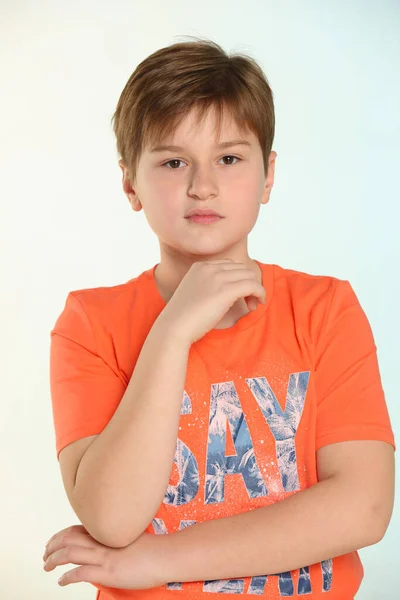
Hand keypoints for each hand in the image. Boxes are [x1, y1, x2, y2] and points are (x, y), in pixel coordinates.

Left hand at [42, 524, 166, 589]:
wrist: (166, 554)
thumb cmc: (154, 548)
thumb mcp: (131, 539)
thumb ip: (116, 541)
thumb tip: (107, 547)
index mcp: (108, 532)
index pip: (77, 529)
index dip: (61, 535)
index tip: (54, 541)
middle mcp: (103, 541)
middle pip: (68, 538)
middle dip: (52, 546)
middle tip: (45, 554)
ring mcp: (105, 556)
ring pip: (70, 553)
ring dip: (54, 559)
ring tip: (46, 566)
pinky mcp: (108, 571)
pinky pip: (80, 572)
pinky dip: (66, 577)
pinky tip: (61, 581)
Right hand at [157, 259, 265, 343]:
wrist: (174, 327)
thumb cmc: (184, 317)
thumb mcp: (195, 293)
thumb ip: (210, 286)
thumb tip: (232, 290)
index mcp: (200, 266)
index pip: (231, 265)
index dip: (240, 279)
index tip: (241, 295)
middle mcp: (209, 268)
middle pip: (242, 268)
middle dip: (250, 284)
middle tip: (249, 302)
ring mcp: (217, 277)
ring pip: (249, 276)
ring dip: (255, 290)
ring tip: (252, 305)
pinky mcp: (225, 290)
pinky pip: (252, 285)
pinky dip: (260, 293)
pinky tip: (257, 304)